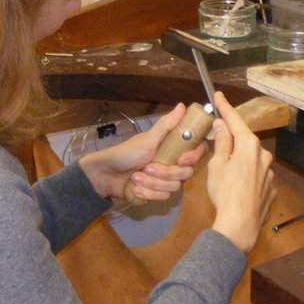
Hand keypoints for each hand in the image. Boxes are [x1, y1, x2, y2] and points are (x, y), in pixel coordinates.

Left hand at [79, 104, 207, 200]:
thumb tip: (183, 105)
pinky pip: (163, 198)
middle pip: (186, 173)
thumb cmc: (127, 153)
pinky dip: (148, 193)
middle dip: (164, 173)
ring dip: (152, 183)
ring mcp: (166, 181)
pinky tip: (135, 188)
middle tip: (146, 167)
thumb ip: (166, 125)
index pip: (197, 152)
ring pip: (174, 187)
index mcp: (173, 148)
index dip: (194, 157)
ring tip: (135, 177)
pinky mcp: (158, 194)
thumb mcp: (148, 139)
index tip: (181, 159)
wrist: (106, 175)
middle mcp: (173, 164)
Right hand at [208, 92, 275, 252]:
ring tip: (225, 173)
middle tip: (217, 138)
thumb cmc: (225, 192)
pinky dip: (246, 177)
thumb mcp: (217, 164)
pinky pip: (256, 176)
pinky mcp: (271, 189)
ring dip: (239, 160)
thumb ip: (221, 142)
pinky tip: (237, 188)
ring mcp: (269, 173)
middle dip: (232, 138)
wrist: (240, 225)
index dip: (225, 107)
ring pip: (251, 160)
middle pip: (245, 141)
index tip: (219, 95)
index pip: (235, 121)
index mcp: (249, 145)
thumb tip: (222, 125)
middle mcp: (263, 155)